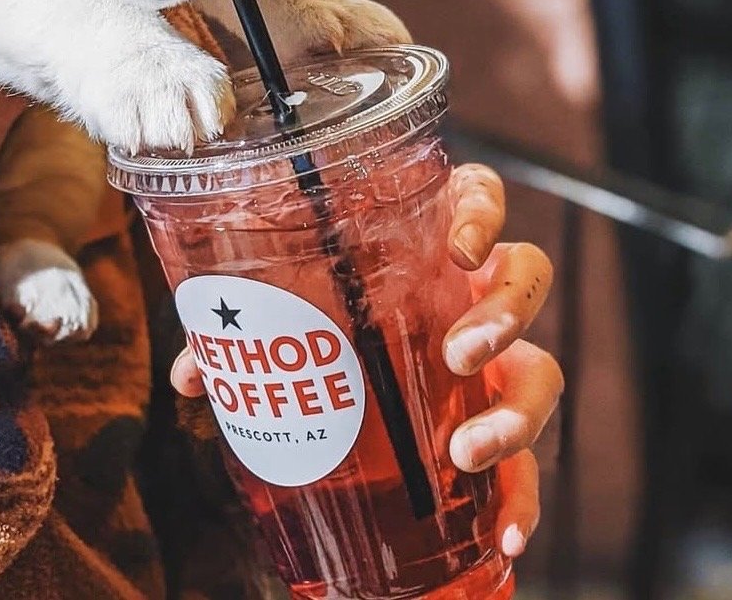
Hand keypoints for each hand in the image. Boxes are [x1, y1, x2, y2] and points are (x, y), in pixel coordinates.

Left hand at [171, 162, 560, 559]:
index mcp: (432, 238)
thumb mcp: (286, 308)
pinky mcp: (496, 418)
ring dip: (515, 413)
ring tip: (466, 451)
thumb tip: (192, 375)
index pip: (479, 196)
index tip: (458, 249)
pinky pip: (528, 458)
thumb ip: (243, 329)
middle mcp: (476, 290)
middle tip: (459, 354)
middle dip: (503, 315)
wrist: (348, 375)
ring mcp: (497, 355)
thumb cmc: (321, 313)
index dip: (482, 214)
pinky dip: (521, 498)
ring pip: (540, 369)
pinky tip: (506, 535)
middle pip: (524, 279)